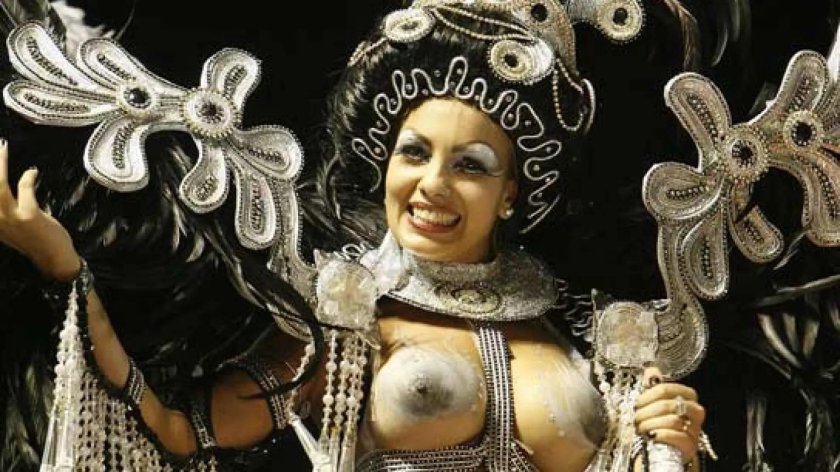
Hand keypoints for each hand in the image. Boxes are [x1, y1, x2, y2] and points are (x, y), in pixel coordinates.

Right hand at [0, 140, 79, 280]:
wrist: (56, 261)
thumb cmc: (38, 241)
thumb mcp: (15, 226)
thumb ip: (8, 208)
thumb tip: (13, 183)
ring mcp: (11, 218)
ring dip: (0, 164)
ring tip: (2, 147)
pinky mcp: (29, 216)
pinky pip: (25, 189)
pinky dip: (28, 178)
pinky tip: (33, 172)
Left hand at [634, 367, 704, 463]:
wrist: (665, 450)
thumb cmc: (659, 423)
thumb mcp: (655, 403)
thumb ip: (654, 385)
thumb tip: (651, 369)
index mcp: (688, 396)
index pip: (667, 389)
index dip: (648, 395)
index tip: (638, 403)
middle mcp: (694, 412)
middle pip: (667, 405)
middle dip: (646, 412)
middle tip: (636, 418)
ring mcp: (694, 430)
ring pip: (672, 421)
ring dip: (650, 424)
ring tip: (641, 428)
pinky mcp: (691, 447)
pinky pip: (677, 437)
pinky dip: (661, 435)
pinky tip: (652, 436)